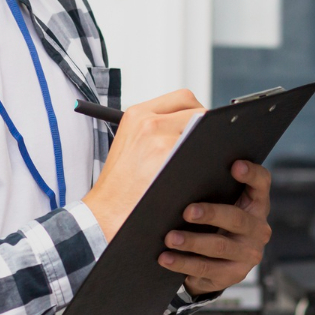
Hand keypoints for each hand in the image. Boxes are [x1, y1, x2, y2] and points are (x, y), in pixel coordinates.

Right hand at [82, 89, 204, 240]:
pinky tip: (204, 174)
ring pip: (204, 130)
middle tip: (207, 146)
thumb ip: (157, 130)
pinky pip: (203, 153)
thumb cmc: (120, 187)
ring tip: (206, 160)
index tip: (200, 127)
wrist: (105, 215)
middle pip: (197, 110)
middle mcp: (148, 121)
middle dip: (206, 127)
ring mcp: (160, 139)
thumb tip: (193, 126)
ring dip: (209, 144)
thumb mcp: (130, 145)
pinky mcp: (170, 159)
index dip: (196, 113)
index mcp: (137, 114)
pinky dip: (207, 162)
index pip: (182, 99)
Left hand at [158, 160, 271, 296]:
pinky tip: (166, 258)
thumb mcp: (219, 203)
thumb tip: (179, 173)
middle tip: (187, 211)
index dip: (251, 174)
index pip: (262, 184)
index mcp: (256, 204)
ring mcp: (247, 253)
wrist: (216, 264)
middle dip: (211, 214)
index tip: (235, 165)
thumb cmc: (214, 223)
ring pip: (219, 246)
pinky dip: (183, 263)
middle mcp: (258, 229)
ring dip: (192, 242)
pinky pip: (206, 268)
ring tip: (170, 238)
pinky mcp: (233, 274)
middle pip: (237, 218)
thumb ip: (211, 188)